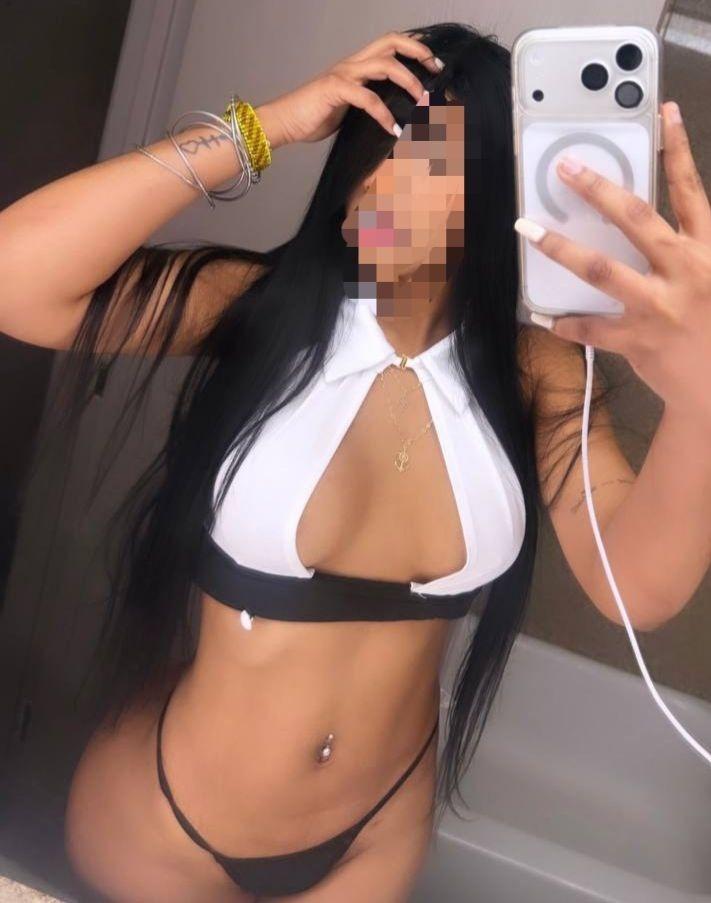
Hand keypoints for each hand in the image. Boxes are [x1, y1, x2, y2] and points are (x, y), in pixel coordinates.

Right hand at [262, 31, 442, 145]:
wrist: (284, 122)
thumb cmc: (313, 118)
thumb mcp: (348, 110)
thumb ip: (367, 105)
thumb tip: (392, 116)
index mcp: (356, 66)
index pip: (389, 45)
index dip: (413, 47)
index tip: (432, 63)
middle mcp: (351, 64)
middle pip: (391, 43)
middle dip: (417, 51)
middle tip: (435, 69)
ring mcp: (343, 75)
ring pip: (384, 65)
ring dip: (407, 81)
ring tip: (421, 100)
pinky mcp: (334, 90)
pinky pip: (367, 98)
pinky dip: (383, 113)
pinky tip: (393, 129)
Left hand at [516, 101, 710, 419]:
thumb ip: (691, 246)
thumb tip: (654, 227)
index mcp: (708, 249)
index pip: (692, 189)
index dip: (679, 148)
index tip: (662, 112)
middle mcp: (685, 270)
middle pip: (636, 219)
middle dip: (598, 189)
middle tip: (566, 167)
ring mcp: (659, 305)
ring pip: (601, 269)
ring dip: (560, 248)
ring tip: (529, 230)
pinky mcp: (639, 340)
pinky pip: (593, 329)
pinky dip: (569, 324)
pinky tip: (549, 320)